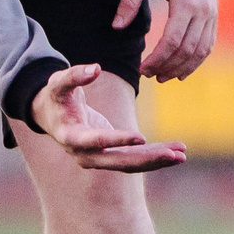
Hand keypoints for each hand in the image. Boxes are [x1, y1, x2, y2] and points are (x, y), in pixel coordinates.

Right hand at [29, 63, 186, 171]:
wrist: (51, 116)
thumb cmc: (56, 97)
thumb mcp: (59, 83)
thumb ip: (75, 75)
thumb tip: (96, 68)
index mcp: (71, 137)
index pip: (97, 141)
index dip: (118, 139)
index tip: (140, 138)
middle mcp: (85, 155)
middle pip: (119, 161)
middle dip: (147, 159)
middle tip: (173, 155)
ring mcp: (99, 159)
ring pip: (131, 164)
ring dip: (157, 160)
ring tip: (182, 155)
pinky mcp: (111, 156)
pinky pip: (135, 159)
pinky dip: (156, 156)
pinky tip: (177, 152)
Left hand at [116, 0, 217, 81]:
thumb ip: (129, 1)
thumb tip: (116, 27)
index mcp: (185, 2)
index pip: (172, 41)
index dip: (157, 59)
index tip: (142, 69)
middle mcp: (202, 11)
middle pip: (186, 50)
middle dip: (167, 67)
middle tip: (149, 76)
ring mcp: (211, 15)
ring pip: (200, 51)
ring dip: (182, 68)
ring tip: (163, 77)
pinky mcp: (214, 17)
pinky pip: (208, 45)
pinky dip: (196, 61)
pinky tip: (181, 70)